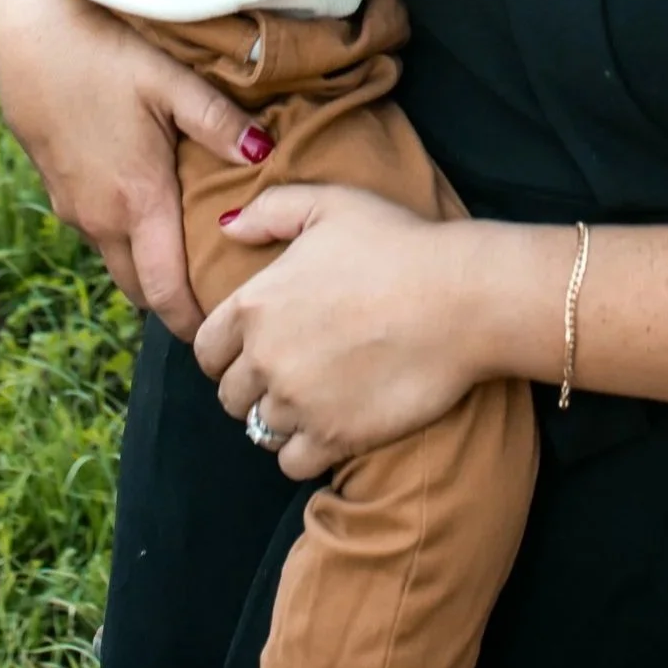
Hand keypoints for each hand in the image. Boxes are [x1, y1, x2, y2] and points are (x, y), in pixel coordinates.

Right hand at [0, 0, 270, 340]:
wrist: (30, 31)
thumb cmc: (105, 51)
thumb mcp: (171, 83)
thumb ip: (220, 125)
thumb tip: (265, 155)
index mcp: (136, 202)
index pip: (166, 291)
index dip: (192, 322)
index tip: (221, 336)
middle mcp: (99, 216)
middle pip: (139, 286)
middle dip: (173, 303)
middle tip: (214, 306)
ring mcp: (71, 204)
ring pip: (114, 258)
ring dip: (146, 268)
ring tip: (188, 264)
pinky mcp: (54, 184)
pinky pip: (93, 229)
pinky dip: (122, 237)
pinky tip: (145, 212)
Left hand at [196, 185, 488, 479]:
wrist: (461, 297)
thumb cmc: (398, 243)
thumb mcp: (330, 204)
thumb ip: (270, 210)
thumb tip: (226, 227)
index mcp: (255, 304)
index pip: (206, 349)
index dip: (224, 353)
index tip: (249, 351)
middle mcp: (266, 358)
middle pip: (230, 395)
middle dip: (252, 387)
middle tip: (288, 374)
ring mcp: (299, 402)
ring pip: (260, 429)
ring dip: (280, 419)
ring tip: (312, 400)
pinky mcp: (335, 436)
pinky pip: (291, 463)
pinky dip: (304, 451)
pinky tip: (328, 428)